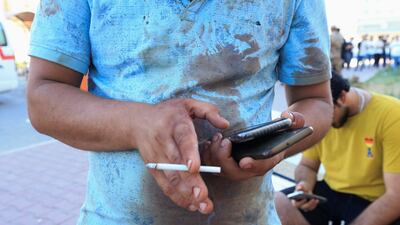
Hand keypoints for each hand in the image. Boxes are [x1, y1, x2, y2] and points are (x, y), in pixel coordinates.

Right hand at [133, 99, 228, 213]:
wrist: (138, 122)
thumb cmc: (169, 112)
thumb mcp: (188, 104)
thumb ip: (208, 111)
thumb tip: (225, 124)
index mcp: (175, 123)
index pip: (182, 139)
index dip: (188, 153)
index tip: (194, 167)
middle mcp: (164, 141)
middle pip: (177, 163)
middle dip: (189, 181)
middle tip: (202, 195)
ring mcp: (157, 156)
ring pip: (171, 177)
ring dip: (185, 193)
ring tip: (201, 205)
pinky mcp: (153, 168)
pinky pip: (164, 184)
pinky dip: (176, 196)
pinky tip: (190, 205)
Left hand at [201, 111, 304, 180]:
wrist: (274, 140)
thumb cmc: (282, 132)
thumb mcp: (293, 124)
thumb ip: (295, 120)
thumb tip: (289, 117)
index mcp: (269, 160)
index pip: (262, 167)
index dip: (254, 165)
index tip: (245, 161)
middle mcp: (253, 168)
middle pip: (235, 172)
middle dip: (225, 158)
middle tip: (224, 140)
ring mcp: (239, 168)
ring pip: (222, 170)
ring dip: (215, 156)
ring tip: (216, 138)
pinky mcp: (229, 164)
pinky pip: (215, 165)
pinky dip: (210, 156)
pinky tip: (210, 142)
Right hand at [291, 181, 318, 211]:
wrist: (304, 190)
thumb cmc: (301, 188)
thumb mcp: (300, 186)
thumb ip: (299, 187)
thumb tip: (300, 188)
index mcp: (294, 202)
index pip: (296, 205)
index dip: (301, 202)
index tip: (305, 198)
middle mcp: (299, 206)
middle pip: (304, 207)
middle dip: (309, 203)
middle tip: (313, 199)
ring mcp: (304, 207)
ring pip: (308, 208)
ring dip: (313, 204)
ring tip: (316, 199)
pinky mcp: (308, 207)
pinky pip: (312, 207)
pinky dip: (315, 204)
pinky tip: (317, 200)